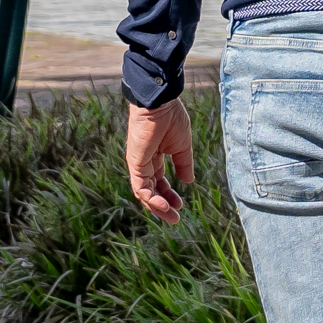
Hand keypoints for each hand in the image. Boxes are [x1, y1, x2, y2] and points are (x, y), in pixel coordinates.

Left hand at [124, 98, 195, 220]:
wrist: (161, 104)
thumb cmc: (171, 118)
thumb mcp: (182, 147)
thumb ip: (184, 164)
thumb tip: (188, 182)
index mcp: (155, 157)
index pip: (158, 181)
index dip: (168, 194)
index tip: (180, 204)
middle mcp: (144, 162)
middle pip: (150, 190)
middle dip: (162, 205)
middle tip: (175, 218)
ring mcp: (138, 163)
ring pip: (144, 193)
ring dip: (157, 207)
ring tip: (171, 216)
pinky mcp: (135, 163)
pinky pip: (140, 187)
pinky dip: (150, 199)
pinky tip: (163, 205)